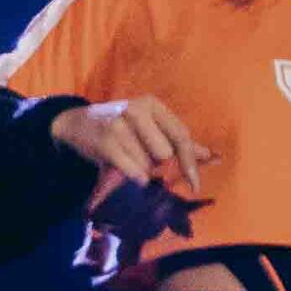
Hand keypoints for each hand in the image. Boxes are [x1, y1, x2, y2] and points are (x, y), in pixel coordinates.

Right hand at [49, 93, 212, 214]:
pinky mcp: (107, 140)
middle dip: (155, 163)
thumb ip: (181, 143)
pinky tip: (122, 168)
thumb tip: (214, 156)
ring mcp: (121, 123)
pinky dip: (132, 176)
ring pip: (148, 164)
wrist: (76, 124)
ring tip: (125, 157)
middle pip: (165, 154)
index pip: (181, 135)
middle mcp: (137, 109)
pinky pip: (134, 170)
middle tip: (139, 155)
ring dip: (139, 169)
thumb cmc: (121, 129)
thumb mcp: (150, 129)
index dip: (190, 162)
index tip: (195, 185)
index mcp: (152, 104)